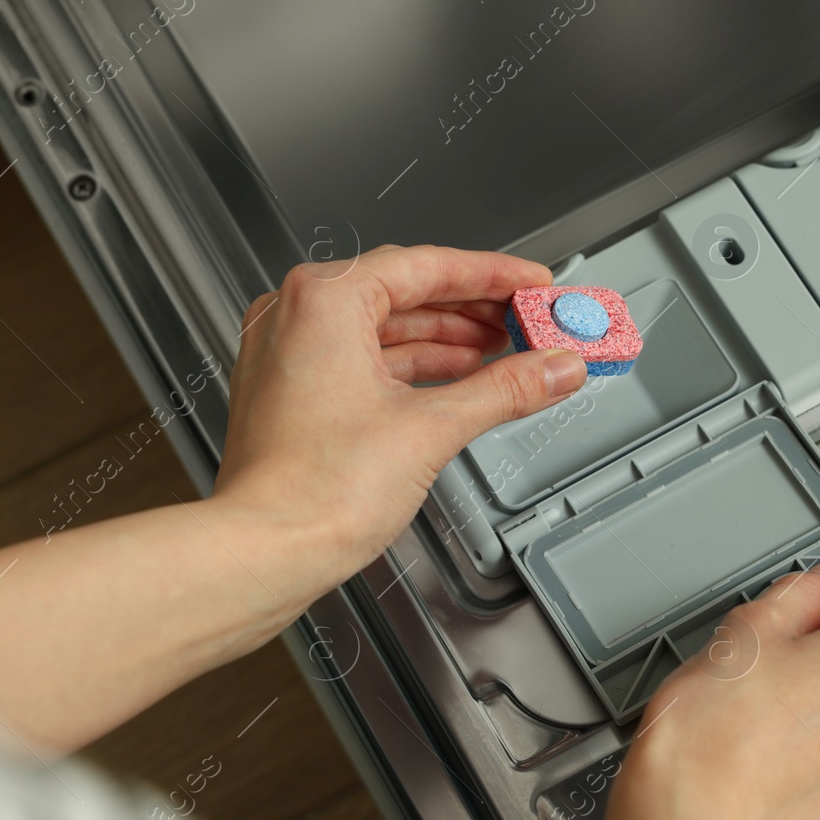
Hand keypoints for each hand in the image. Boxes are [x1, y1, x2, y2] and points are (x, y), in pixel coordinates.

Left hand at [213, 244, 586, 582]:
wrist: (264, 552)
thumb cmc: (313, 491)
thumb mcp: (432, 428)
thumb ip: (505, 389)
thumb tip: (555, 368)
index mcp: (323, 300)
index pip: (427, 266)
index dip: (493, 275)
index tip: (532, 283)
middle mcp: (295, 315)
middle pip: (405, 293)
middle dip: (473, 310)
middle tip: (528, 320)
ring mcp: (287, 354)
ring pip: (383, 328)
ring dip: (446, 339)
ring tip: (503, 352)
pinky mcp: (290, 392)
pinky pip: (361, 359)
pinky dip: (411, 367)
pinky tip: (454, 381)